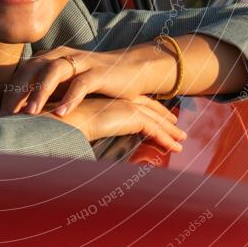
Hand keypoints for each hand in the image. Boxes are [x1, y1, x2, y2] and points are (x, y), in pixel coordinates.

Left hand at [0, 43, 176, 116]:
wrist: (131, 70)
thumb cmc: (94, 82)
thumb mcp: (65, 87)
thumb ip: (47, 96)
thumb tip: (21, 119)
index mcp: (51, 58)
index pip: (23, 72)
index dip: (9, 92)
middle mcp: (63, 55)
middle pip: (32, 68)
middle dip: (17, 92)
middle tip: (6, 115)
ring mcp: (81, 62)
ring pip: (54, 71)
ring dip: (39, 92)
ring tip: (30, 114)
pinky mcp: (100, 72)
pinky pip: (82, 82)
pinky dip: (70, 97)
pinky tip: (61, 113)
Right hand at [43, 95, 185, 151]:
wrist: (66, 117)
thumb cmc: (66, 120)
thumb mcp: (82, 119)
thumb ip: (91, 123)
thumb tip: (89, 133)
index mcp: (112, 97)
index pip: (136, 102)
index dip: (149, 108)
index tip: (159, 115)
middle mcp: (122, 100)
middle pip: (150, 108)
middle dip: (164, 117)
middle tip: (177, 126)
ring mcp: (128, 107)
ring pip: (156, 120)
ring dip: (170, 131)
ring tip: (181, 140)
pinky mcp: (132, 117)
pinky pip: (154, 131)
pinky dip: (167, 140)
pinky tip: (176, 149)